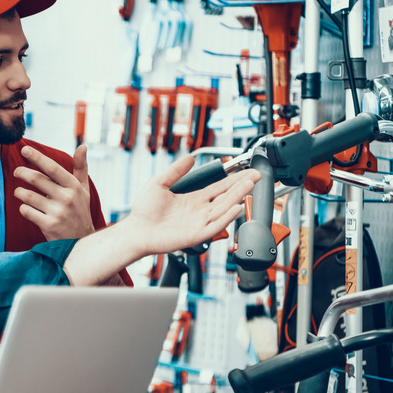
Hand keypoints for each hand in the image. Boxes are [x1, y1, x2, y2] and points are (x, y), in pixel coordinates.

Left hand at [13, 145, 94, 239]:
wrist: (81, 241)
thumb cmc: (80, 210)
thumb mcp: (83, 189)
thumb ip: (80, 167)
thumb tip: (83, 146)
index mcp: (74, 186)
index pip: (53, 168)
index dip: (37, 157)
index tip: (24, 149)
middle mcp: (67, 198)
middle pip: (37, 179)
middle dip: (22, 172)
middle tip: (16, 171)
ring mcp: (57, 212)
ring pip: (28, 196)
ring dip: (19, 192)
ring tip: (19, 192)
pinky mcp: (49, 225)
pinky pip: (27, 211)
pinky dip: (23, 208)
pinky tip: (26, 208)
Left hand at [124, 155, 259, 253]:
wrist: (136, 230)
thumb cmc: (144, 211)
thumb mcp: (159, 183)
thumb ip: (175, 171)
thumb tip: (189, 157)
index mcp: (193, 199)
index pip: (219, 188)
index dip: (233, 180)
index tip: (246, 172)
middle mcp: (199, 211)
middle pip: (226, 197)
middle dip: (242, 186)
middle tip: (256, 176)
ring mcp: (199, 223)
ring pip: (224, 209)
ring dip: (237, 197)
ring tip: (249, 185)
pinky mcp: (196, 235)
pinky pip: (215, 226)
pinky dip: (226, 217)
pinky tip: (235, 207)